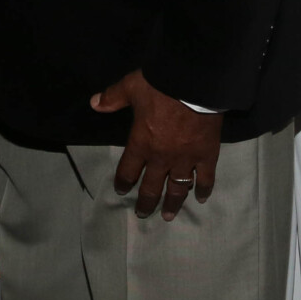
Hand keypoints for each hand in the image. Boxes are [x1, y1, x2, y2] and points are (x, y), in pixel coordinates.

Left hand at [90, 69, 220, 219]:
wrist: (194, 83)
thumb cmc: (160, 86)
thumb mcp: (131, 87)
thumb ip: (113, 97)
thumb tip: (94, 103)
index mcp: (141, 144)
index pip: (128, 170)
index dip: (123, 182)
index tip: (121, 190)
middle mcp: (162, 158)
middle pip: (151, 187)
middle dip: (145, 202)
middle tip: (142, 214)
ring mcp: (185, 159)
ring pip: (177, 189)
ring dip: (171, 204)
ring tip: (167, 216)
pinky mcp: (207, 155)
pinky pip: (205, 178)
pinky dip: (203, 190)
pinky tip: (201, 199)